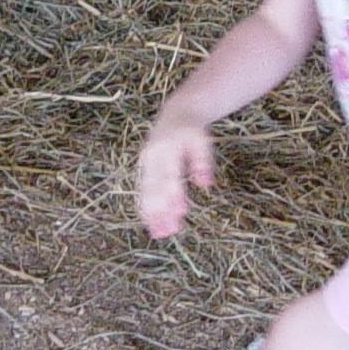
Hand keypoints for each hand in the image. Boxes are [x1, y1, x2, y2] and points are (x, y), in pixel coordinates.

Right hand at [136, 121, 214, 238]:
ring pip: (145, 192)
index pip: (169, 176)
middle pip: (154, 188)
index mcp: (166, 148)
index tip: (181, 213)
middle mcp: (152, 157)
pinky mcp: (143, 170)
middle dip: (160, 211)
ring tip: (159, 234)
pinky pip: (142, 192)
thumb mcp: (202, 141)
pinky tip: (151, 224)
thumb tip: (206, 185)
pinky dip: (146, 208)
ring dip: (151, 214)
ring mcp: (145, 163)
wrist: (175, 115)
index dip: (174, 195)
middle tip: (167, 232)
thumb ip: (203, 162)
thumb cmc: (191, 131)